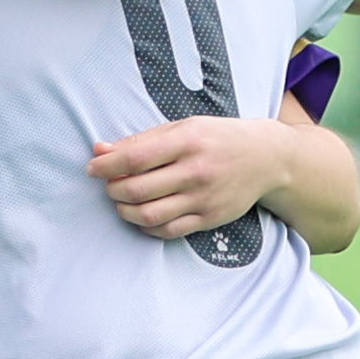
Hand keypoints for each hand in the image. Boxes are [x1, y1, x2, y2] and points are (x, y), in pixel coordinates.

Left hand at [89, 112, 291, 242]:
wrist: (266, 158)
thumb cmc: (218, 138)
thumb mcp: (183, 127)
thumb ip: (142, 140)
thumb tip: (100, 150)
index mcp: (187, 141)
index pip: (134, 158)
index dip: (106, 166)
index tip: (92, 168)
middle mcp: (196, 171)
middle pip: (138, 190)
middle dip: (113, 190)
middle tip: (109, 185)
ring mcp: (203, 198)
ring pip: (150, 215)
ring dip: (125, 211)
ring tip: (122, 201)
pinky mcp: (210, 218)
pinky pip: (169, 231)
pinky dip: (147, 227)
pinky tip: (143, 216)